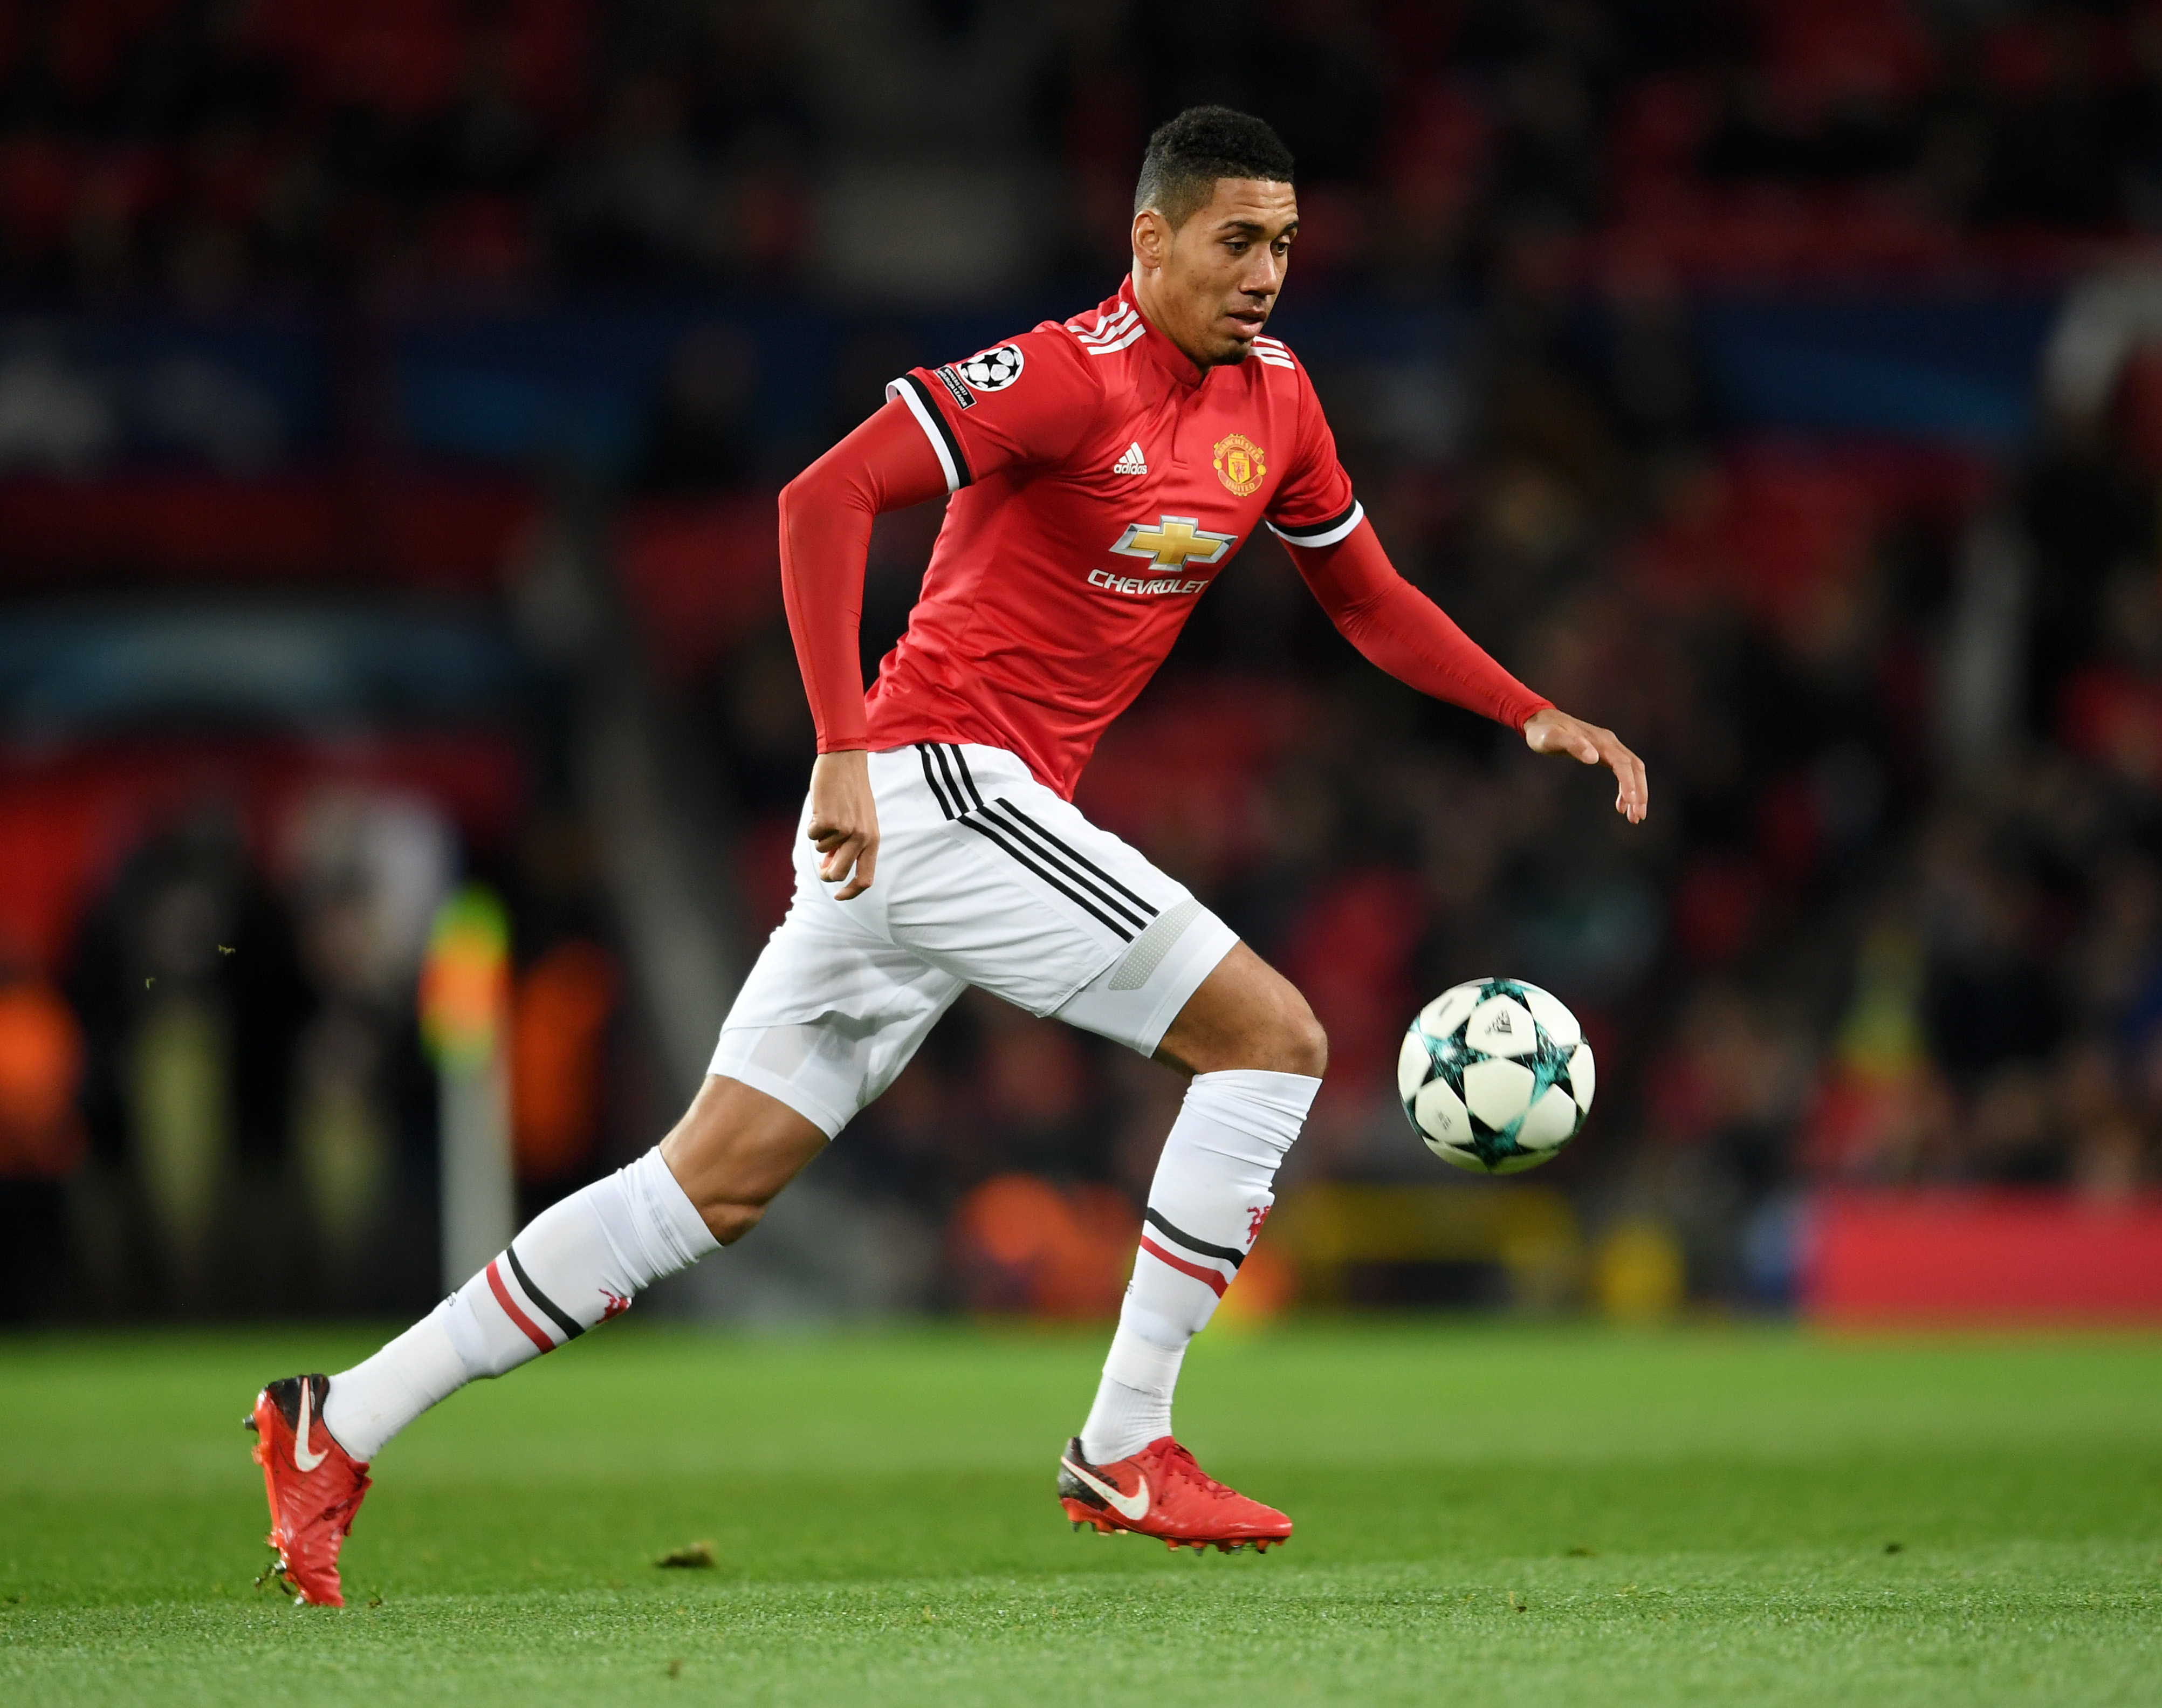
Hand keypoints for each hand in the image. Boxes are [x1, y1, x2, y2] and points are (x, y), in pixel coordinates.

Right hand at [807, 750, 879, 898]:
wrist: (845, 762)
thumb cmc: (851, 791)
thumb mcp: (858, 820)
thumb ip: (848, 845)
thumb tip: (829, 867)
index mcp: (873, 840)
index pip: (865, 878)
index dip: (851, 892)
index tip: (839, 896)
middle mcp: (861, 838)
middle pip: (838, 873)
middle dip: (826, 873)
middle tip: (821, 865)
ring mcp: (845, 830)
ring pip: (821, 850)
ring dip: (820, 836)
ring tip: (829, 814)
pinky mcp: (827, 820)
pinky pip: (812, 835)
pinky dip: (812, 824)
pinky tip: (822, 807)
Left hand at [1523, 708, 1648, 824]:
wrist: (1541, 721)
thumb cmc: (1543, 732)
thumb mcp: (1552, 738)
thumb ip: (1572, 745)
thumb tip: (1593, 758)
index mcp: (1600, 741)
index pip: (1623, 763)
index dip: (1629, 783)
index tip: (1631, 803)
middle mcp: (1609, 742)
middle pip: (1635, 768)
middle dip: (1639, 792)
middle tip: (1638, 817)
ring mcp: (1608, 747)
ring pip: (1632, 770)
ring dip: (1637, 792)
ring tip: (1634, 817)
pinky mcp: (1604, 752)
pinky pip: (1623, 770)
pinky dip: (1626, 787)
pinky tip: (1620, 805)